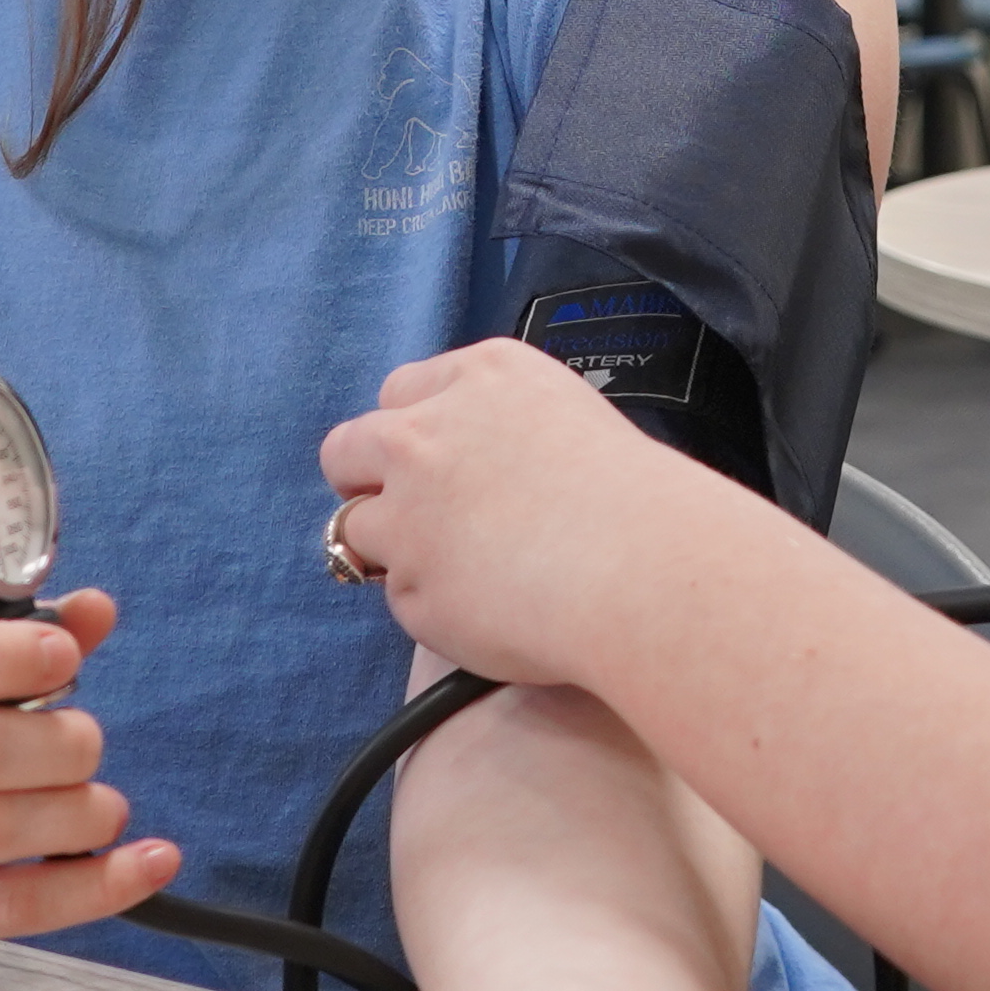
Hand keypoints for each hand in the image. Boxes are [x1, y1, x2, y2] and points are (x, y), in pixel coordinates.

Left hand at [320, 341, 759, 691]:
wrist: (642, 566)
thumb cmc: (637, 501)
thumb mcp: (568, 417)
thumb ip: (504, 427)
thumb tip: (478, 469)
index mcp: (478, 378)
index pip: (401, 392)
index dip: (412, 433)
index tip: (430, 463)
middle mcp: (424, 434)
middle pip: (347, 447)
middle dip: (363, 480)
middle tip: (406, 517)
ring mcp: (406, 512)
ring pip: (353, 527)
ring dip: (392, 550)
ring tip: (459, 575)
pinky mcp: (409, 587)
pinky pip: (402, 598)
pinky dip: (433, 608)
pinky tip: (491, 612)